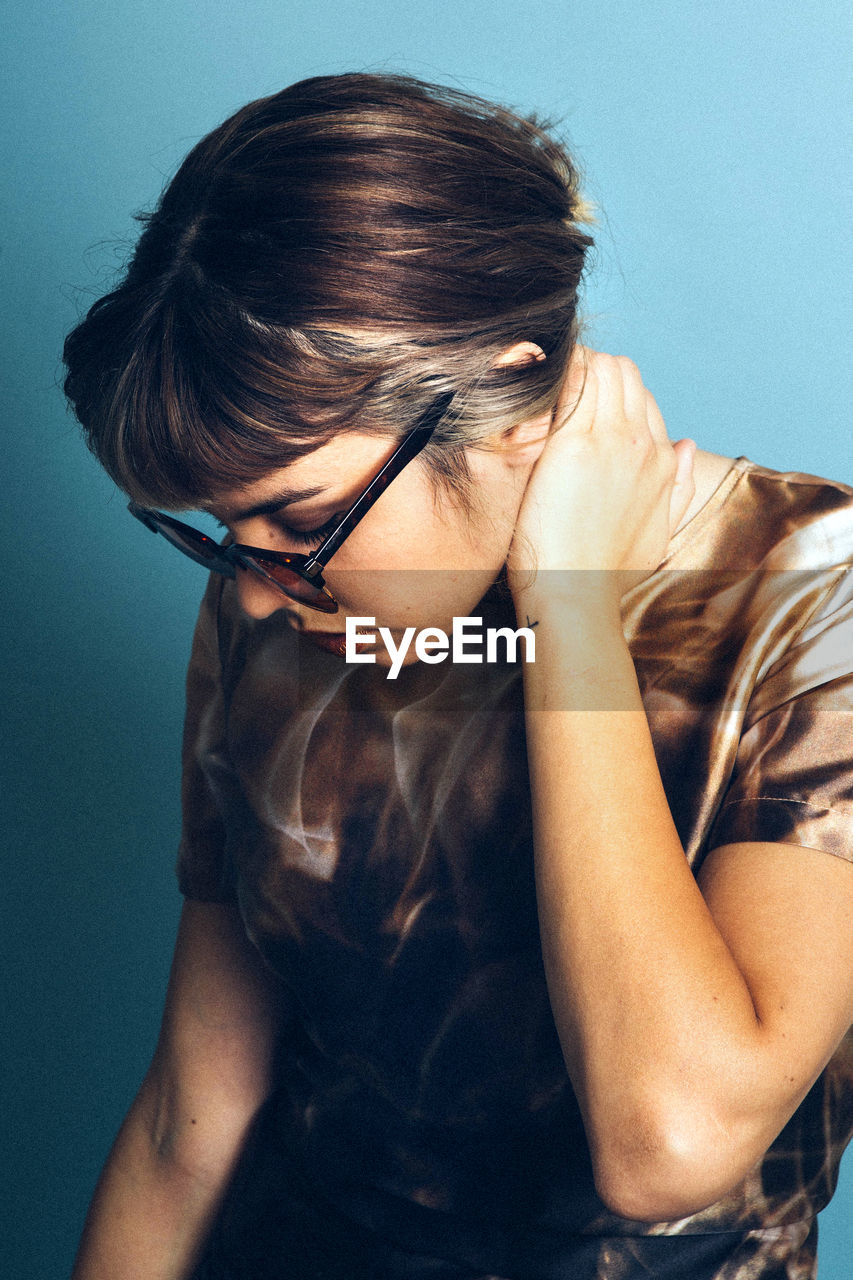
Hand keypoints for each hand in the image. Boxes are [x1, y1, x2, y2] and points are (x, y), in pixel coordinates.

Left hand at [507, 347, 695, 602]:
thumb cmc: (606, 574)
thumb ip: (679, 488)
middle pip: (624, 372)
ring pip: (602, 367)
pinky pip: (573, 380)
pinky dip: (555, 373)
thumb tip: (687, 444)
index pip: (641, 397)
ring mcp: (613, 440)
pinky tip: (531, 387)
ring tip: (539, 387)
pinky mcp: (575, 444)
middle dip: (590, 371)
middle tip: (553, 390)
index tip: (576, 405)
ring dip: (571, 368)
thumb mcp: (659, 533)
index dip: (608, 394)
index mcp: (664, 462)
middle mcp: (644, 444)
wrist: (576, 596)